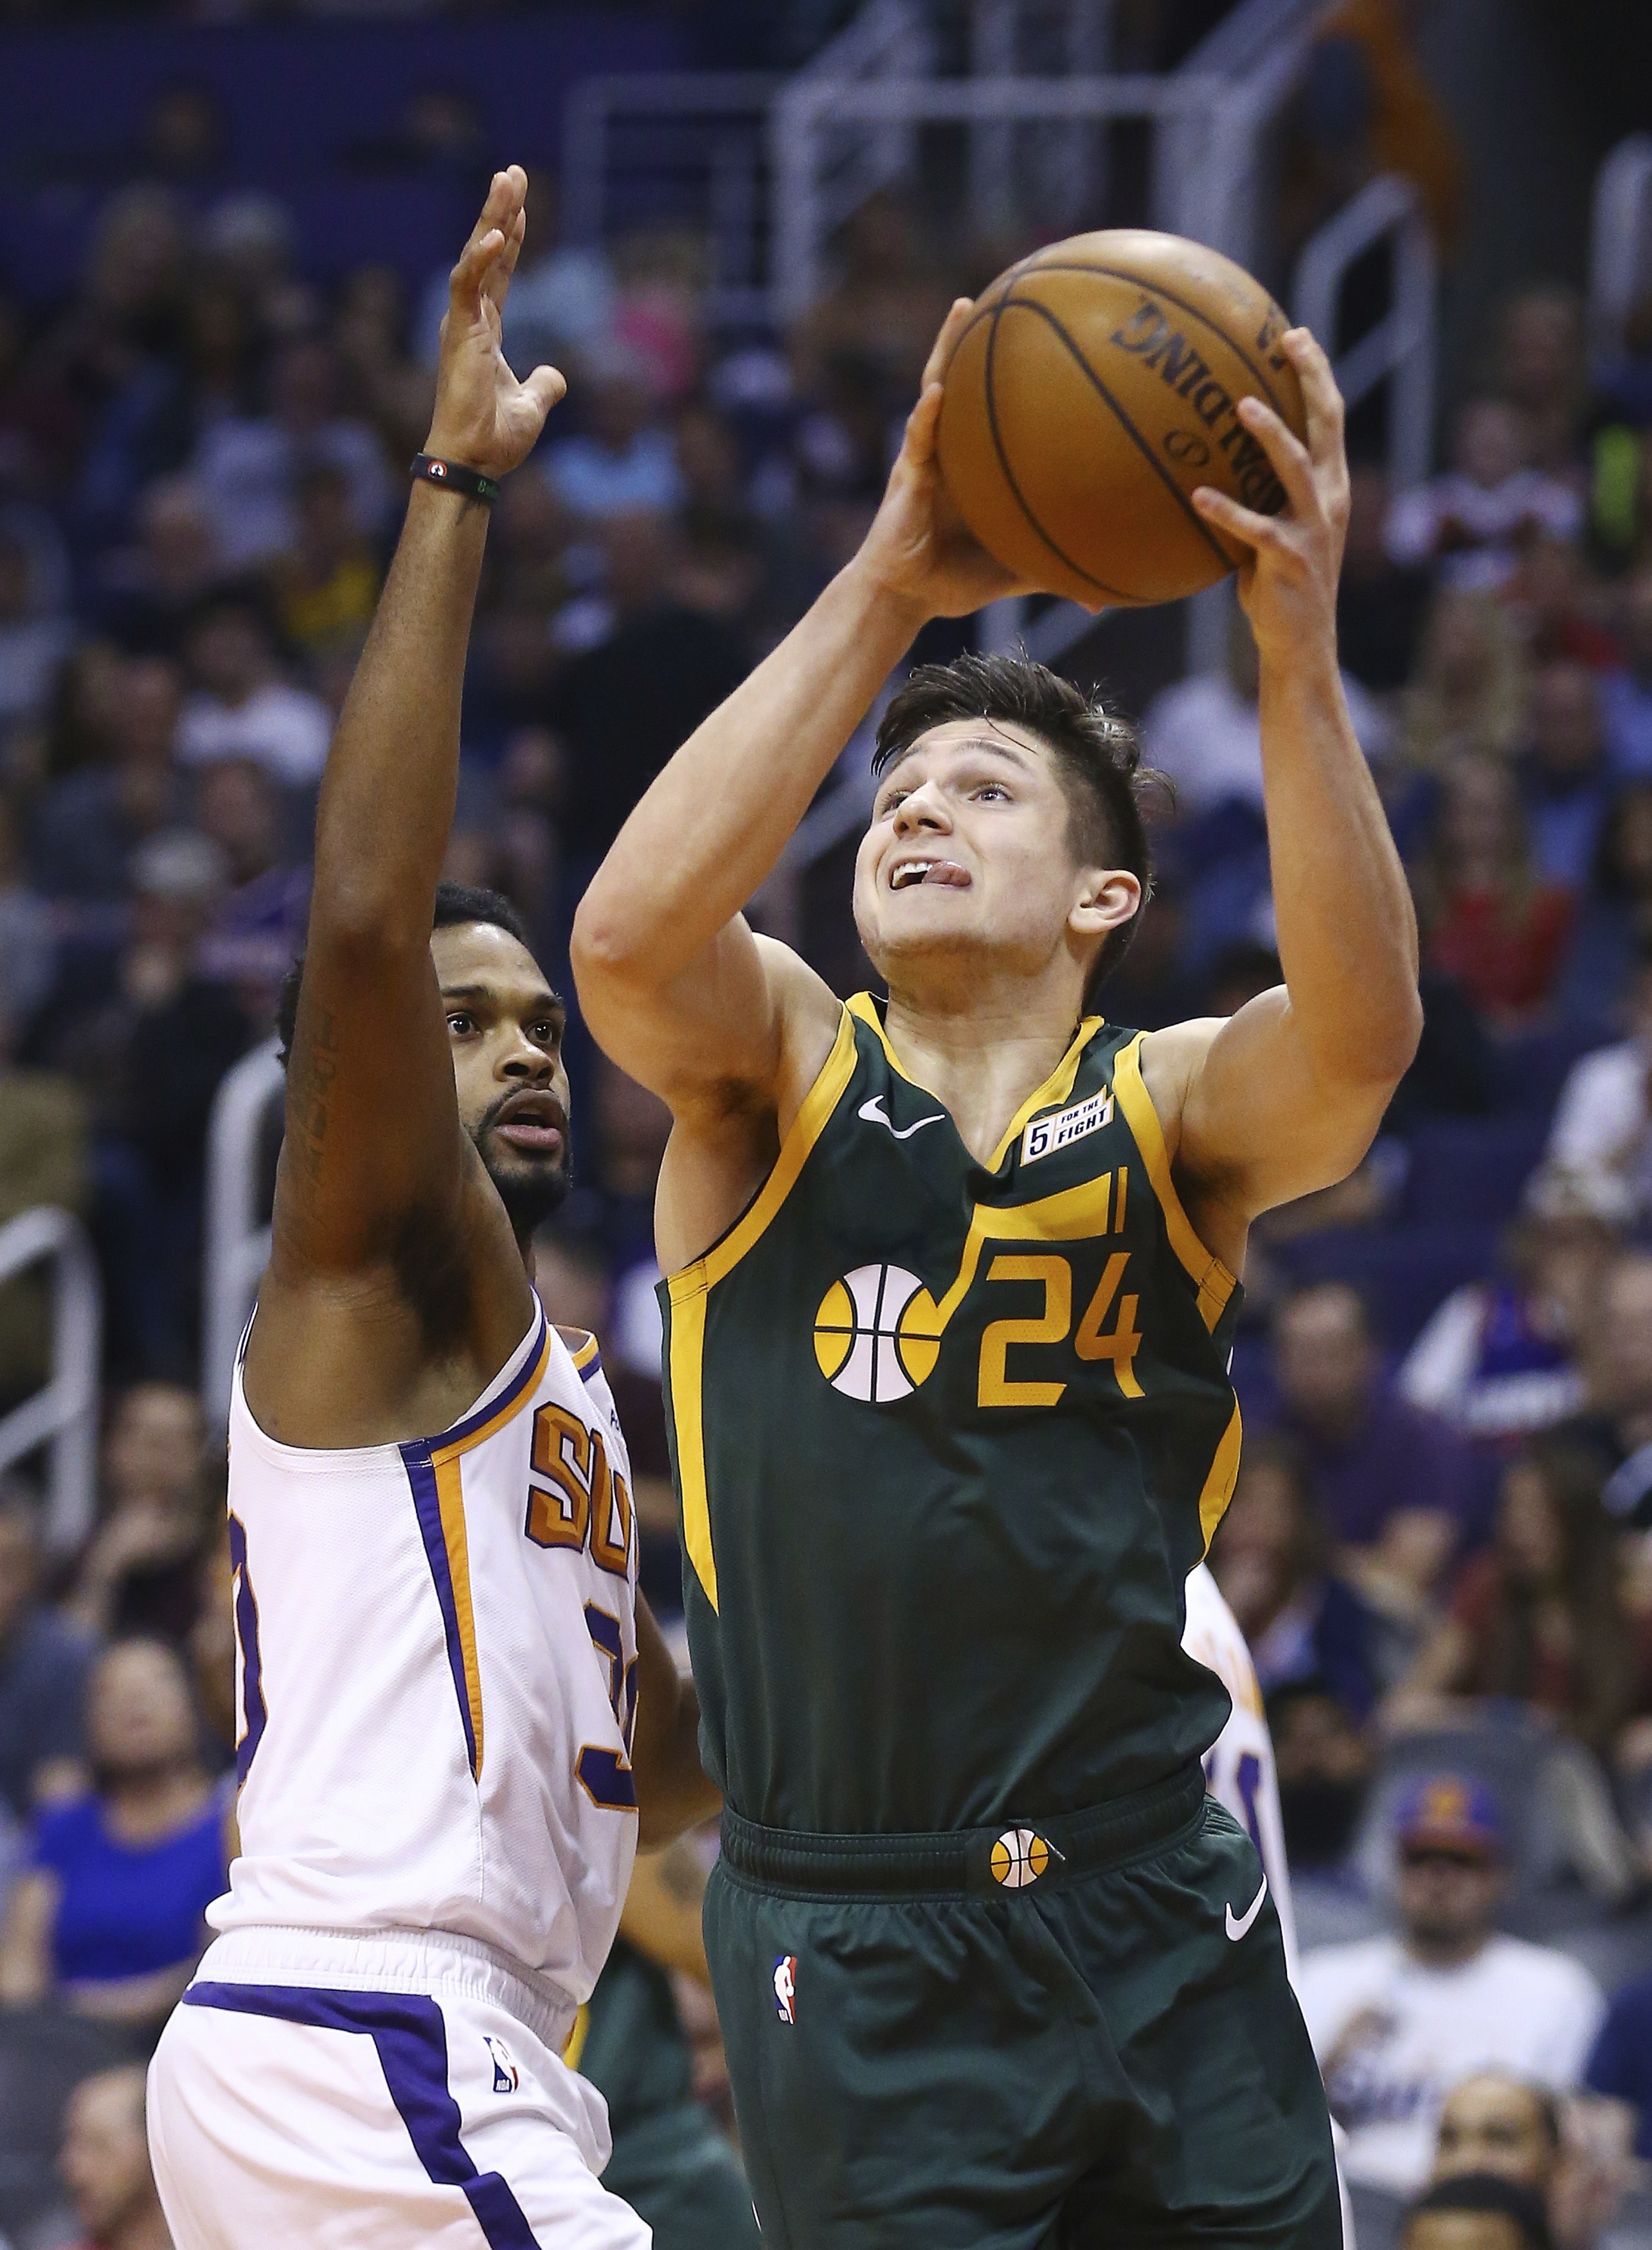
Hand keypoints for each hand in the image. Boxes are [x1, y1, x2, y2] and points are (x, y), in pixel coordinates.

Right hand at [424, 166, 566, 483]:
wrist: (474, 463)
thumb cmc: (494, 440)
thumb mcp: (531, 406)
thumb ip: (544, 386)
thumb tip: (555, 375)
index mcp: (484, 331)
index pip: (499, 274)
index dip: (510, 239)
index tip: (522, 207)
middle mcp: (469, 320)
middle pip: (486, 253)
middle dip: (500, 211)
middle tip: (513, 173)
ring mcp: (461, 324)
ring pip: (476, 256)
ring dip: (491, 217)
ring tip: (507, 180)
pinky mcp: (458, 333)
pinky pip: (467, 285)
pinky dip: (481, 259)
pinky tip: (497, 233)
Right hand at [852, 300, 1033, 620]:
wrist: (905, 597)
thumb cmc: (954, 582)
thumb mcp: (1013, 571)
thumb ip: (1053, 571)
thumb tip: (1101, 598)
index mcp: (978, 462)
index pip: (1000, 403)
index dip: (1020, 365)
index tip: (1053, 326)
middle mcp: (953, 447)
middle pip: (970, 376)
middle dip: (985, 333)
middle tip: (1013, 288)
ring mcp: (927, 454)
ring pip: (937, 387)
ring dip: (947, 347)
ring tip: (964, 307)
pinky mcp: (907, 473)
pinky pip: (918, 436)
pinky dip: (927, 413)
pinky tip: (937, 391)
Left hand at [1191, 328, 1347, 665]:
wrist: (1300, 643)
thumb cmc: (1277, 586)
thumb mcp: (1271, 530)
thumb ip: (1256, 496)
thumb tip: (1207, 464)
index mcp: (1329, 486)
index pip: (1329, 418)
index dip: (1317, 374)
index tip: (1296, 334)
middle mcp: (1330, 499)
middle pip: (1327, 424)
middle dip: (1312, 378)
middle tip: (1288, 341)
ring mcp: (1314, 528)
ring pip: (1297, 467)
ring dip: (1272, 434)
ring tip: (1243, 406)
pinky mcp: (1290, 559)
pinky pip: (1256, 529)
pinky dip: (1227, 512)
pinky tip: (1198, 497)